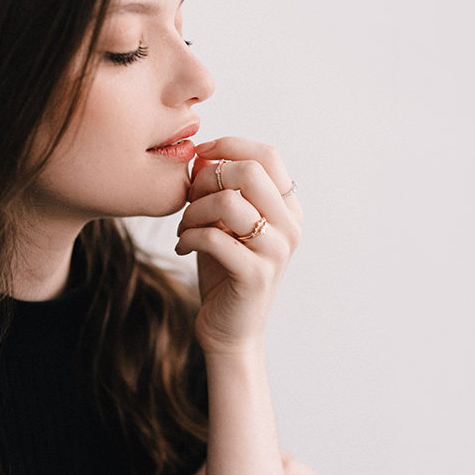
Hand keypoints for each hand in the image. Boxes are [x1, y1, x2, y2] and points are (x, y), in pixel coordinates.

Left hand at [175, 137, 301, 354]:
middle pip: (250, 171)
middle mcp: (290, 226)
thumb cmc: (226, 270)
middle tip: (191, 198)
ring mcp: (276, 251)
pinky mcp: (255, 274)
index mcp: (288, 208)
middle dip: (209, 177)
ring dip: (193, 210)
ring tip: (185, 227)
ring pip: (228, 202)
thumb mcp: (226, 223)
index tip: (200, 155)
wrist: (232, 328)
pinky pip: (213, 238)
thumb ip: (222, 189)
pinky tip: (183, 245)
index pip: (267, 155)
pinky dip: (188, 236)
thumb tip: (204, 154)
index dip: (230, 145)